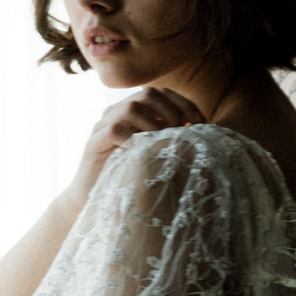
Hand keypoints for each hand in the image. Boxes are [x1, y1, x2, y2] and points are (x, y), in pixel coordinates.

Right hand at [69, 87, 206, 197]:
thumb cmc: (128, 179)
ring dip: (154, 124)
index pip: (161, 93)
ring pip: (131, 107)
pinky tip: (144, 153)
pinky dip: (133, 139)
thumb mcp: (154, 155)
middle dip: (172, 111)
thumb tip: (201, 131)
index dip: (184, 103)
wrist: (94, 202)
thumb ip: (169, 139)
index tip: (201, 123)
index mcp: (132, 112)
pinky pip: (113, 129)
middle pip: (147, 93)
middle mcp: (116, 113)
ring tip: (164, 142)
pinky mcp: (93, 144)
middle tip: (182, 132)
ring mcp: (102, 127)